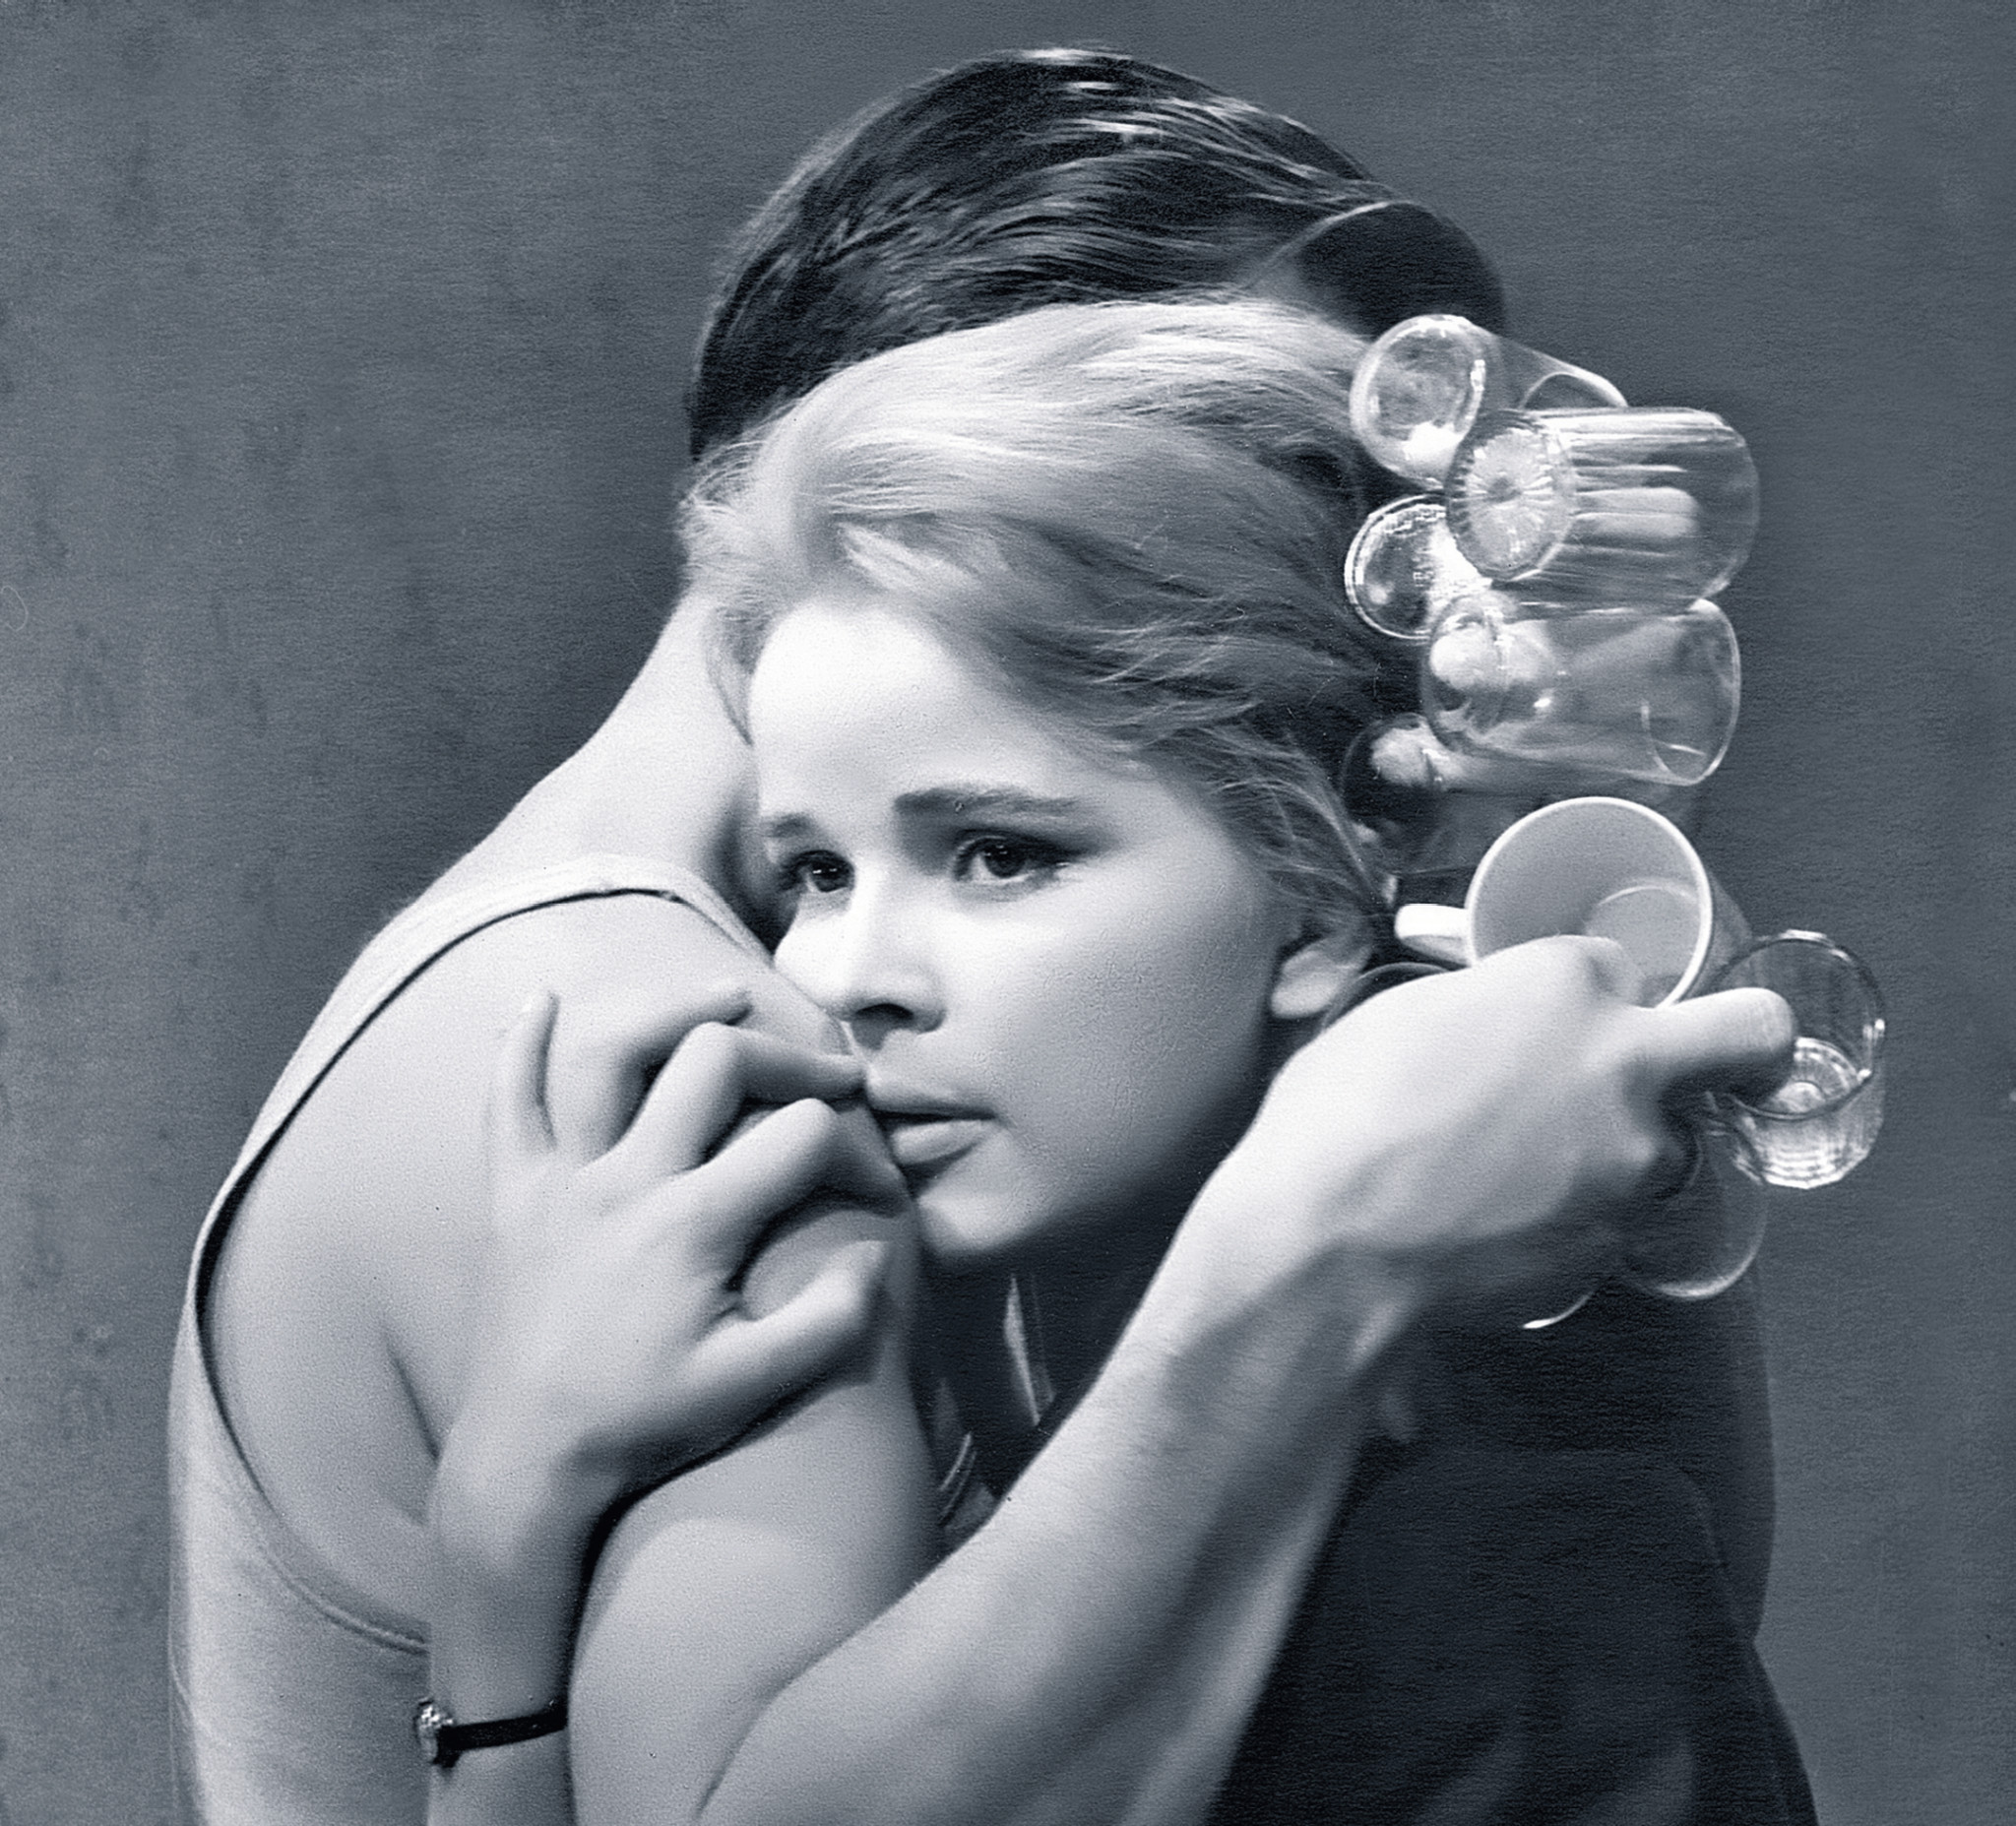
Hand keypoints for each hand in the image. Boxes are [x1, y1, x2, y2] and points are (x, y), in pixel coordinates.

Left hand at [437, 993, 909, 1547]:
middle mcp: (626, 1180)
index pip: (800, 1138)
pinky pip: (506, 1103)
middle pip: (715, 1062)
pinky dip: (517, 1045)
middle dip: (788, 1058)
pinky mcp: (513, 1195)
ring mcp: (562, 1180)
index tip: (878, 1191)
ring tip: (725, 997)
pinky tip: (538, 999)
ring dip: (672, 1011)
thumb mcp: (753, 1386)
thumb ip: (829, 1322)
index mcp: (693, 1224)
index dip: (859, 1151)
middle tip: (831, 1079)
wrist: (528, 1458)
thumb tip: (874, 1256)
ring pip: (612, 1055)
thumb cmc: (643, 1423)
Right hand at [1199, 935, 1794, 1334]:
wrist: (1328, 1243)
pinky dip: (1575, 1221)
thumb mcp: (1393, 1020)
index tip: (1555, 1020)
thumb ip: (1475, 1009)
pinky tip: (1501, 1228)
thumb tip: (1488, 1029)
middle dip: (1754, 1049)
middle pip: (1754, 1037)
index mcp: (1563, 984)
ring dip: (1625, 1153)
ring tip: (1531, 1176)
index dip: (1587, 995)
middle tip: (1727, 1067)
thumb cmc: (1335, 1117)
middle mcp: (1624, 1063)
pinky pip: (1615, 1222)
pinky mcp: (1615, 1243)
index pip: (1618, 966)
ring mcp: (1631, 1161)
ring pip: (1674, 1146)